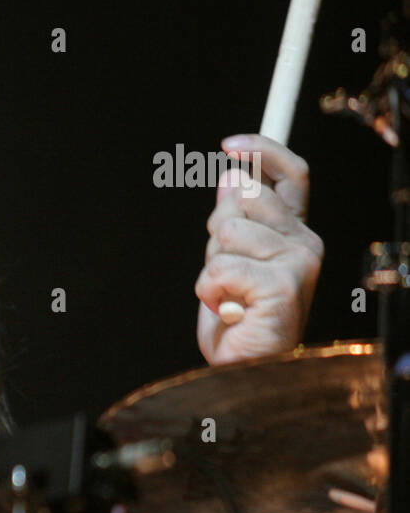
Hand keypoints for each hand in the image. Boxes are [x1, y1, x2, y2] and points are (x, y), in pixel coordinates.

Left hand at [196, 134, 322, 365]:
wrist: (244, 368)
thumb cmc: (237, 317)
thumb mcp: (229, 258)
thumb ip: (235, 219)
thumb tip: (231, 173)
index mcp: (294, 233)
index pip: (292, 175)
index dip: (262, 150)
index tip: (228, 144)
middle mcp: (305, 243)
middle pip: (245, 195)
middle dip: (216, 230)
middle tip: (225, 269)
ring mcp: (299, 263)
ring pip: (226, 230)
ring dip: (211, 265)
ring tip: (228, 293)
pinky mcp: (283, 285)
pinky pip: (218, 267)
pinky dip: (209, 290)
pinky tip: (229, 309)